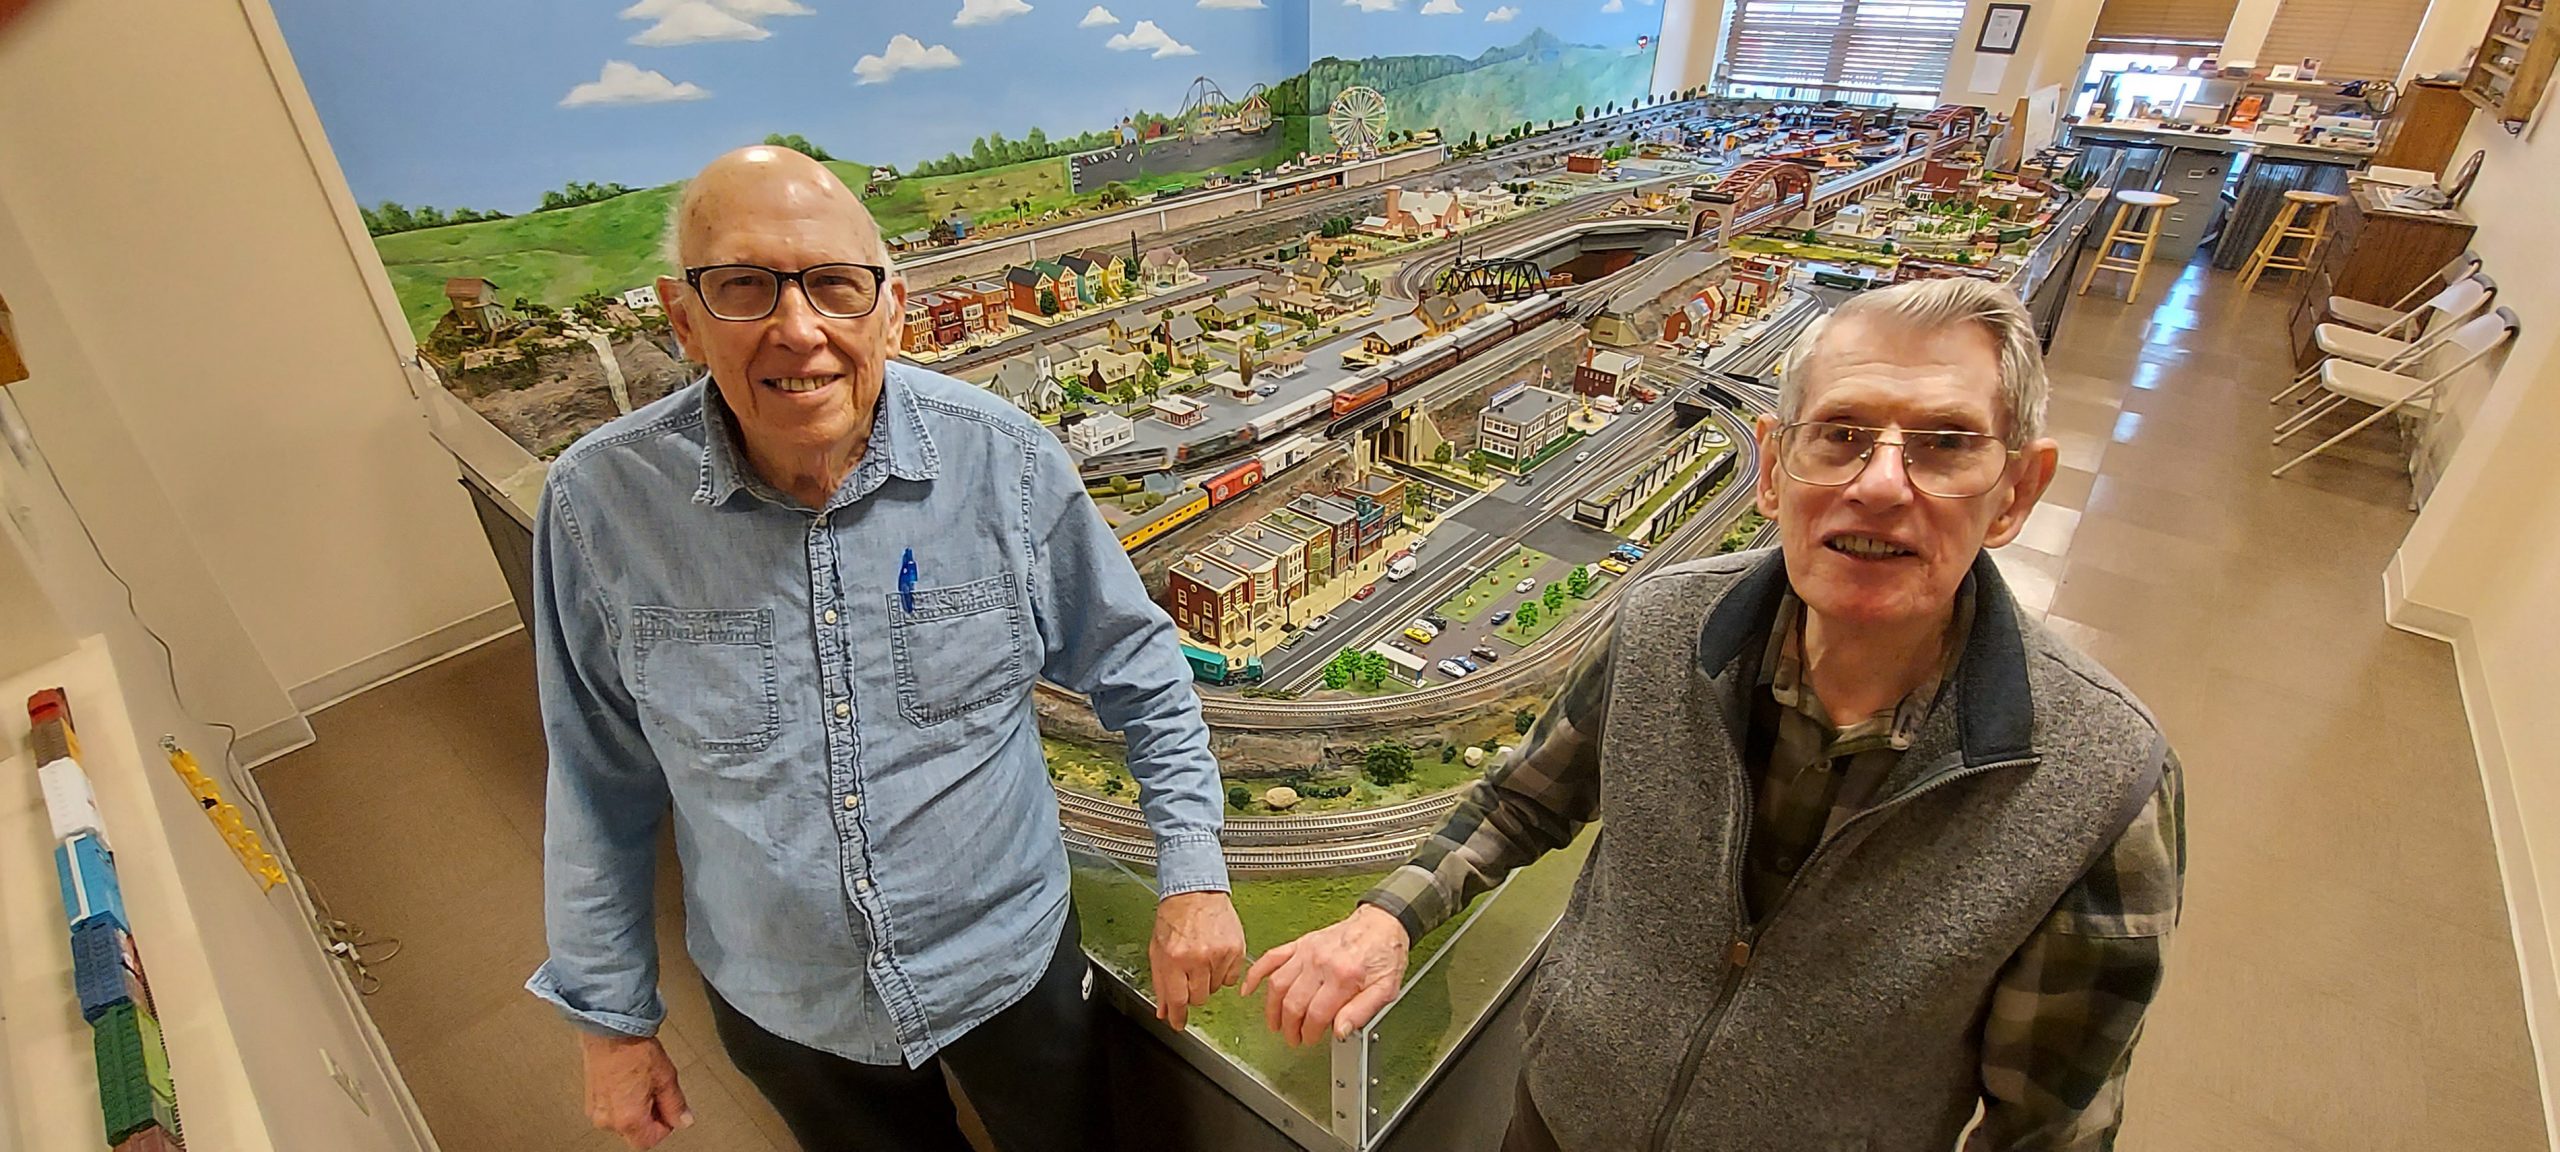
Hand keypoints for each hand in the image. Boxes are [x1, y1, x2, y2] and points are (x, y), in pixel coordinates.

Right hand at [579, 1032, 691, 1148]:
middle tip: (657, 1093)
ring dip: (635, 1110)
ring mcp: (595, 1109)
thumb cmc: (633, 1049)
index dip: (663, 1128)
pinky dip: (622, 1102)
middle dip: (650, 1118)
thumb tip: (683, 1120)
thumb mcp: (666, 1078)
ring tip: (642, 1084)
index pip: (648, 1142)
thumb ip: (676, 1105)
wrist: (610, 1031)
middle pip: (635, 1133)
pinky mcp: (590, 1099)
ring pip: (623, 1122)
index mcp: (628, 1118)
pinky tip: (629, 1082)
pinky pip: (611, 1110)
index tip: (669, 1112)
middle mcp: (607, 1119)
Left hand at [1150, 890, 1246, 1030]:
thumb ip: (1160, 983)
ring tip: (1201, 960)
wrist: (1195, 893)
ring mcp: (1219, 954)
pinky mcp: (1236, 949)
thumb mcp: (1157, 951)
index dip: (1178, 1017)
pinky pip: (1231, 978)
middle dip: (1192, 992)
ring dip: (1207, 981)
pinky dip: (1223, 973)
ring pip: (1215, 989)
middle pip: (1199, 998)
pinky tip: (1215, 957)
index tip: (1178, 1024)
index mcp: (1174, 959)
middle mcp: (1198, 958)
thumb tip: (1164, 1011)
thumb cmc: (1174, 919)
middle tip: (1189, 976)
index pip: (1178, 1000)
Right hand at [1242, 904, 1409, 1045]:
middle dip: (1289, 1027)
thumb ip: (1361, 1012)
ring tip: (1275, 1023)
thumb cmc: (1385, 955)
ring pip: (1278, 985)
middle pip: (1293, 1003)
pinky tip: (1249, 989)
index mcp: (1344, 977)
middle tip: (1292, 1038)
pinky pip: (1272, 958)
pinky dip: (1256, 974)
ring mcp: (1307, 952)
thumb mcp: (1385, 989)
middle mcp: (1322, 963)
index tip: (1309, 1040)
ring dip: (1272, 1009)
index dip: (1309, 1033)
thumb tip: (1340, 1031)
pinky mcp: (1301, 943)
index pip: (1315, 1014)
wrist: (1381, 923)